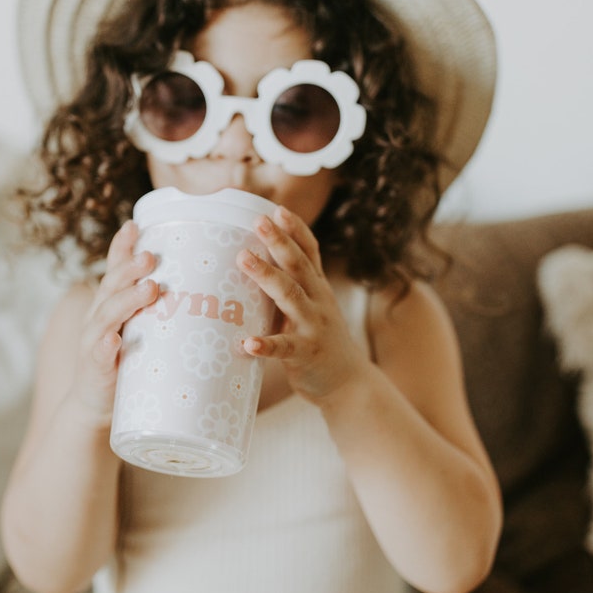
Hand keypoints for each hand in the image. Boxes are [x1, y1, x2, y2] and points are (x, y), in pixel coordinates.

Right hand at [70, 220, 157, 424]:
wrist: (95, 404)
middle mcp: (99, 315)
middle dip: (131, 268)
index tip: (134, 225)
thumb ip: (159, 308)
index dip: (122, 247)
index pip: (115, 269)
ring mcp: (94, 340)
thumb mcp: (141, 327)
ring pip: (107, 315)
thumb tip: (203, 288)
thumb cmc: (126, 360)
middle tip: (152, 257)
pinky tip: (114, 341)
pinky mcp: (95, 368)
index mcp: (111, 302)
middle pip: (113, 285)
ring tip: (148, 289)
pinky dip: (105, 346)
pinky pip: (99, 354)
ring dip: (127, 300)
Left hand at [237, 205, 368, 404]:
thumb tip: (256, 261)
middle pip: (298, 266)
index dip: (296, 230)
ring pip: (290, 297)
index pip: (310, 252)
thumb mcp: (314, 306)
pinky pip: (284, 348)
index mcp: (318, 288)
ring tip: (243, 259)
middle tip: (258, 221)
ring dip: (266, 276)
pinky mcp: (306, 354)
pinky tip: (247, 342)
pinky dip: (265, 344)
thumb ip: (294, 286)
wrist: (348, 383)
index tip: (278, 209)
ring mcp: (314, 327)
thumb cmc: (320, 340)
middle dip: (279, 241)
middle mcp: (318, 302)